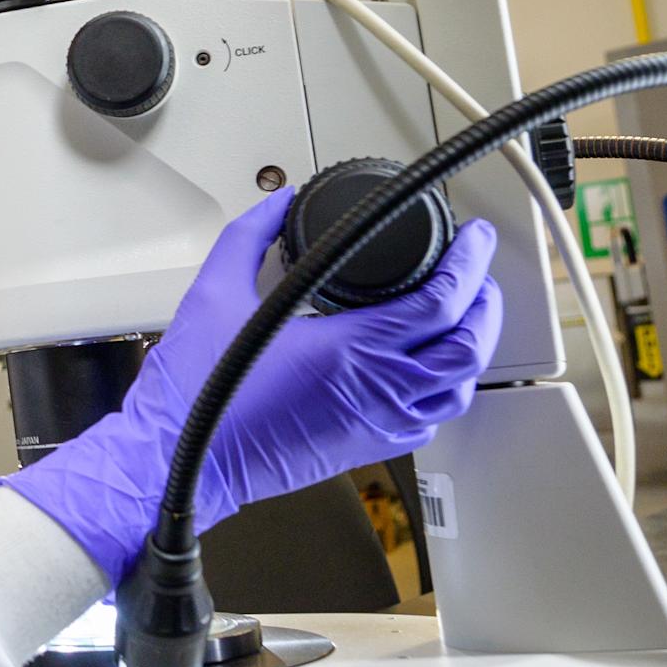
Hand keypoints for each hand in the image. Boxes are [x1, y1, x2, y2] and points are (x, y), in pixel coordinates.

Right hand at [1, 189, 503, 581]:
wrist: (180, 462)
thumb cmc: (195, 394)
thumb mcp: (215, 291)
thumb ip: (250, 236)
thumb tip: (277, 204)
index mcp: (351, 350)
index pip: (442, 300)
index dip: (470, 263)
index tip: (474, 239)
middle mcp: (377, 390)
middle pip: (468, 346)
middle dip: (486, 303)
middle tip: (480, 272)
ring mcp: (377, 424)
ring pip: (459, 388)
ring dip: (474, 348)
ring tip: (467, 317)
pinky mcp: (366, 447)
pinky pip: (430, 419)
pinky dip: (446, 389)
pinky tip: (431, 370)